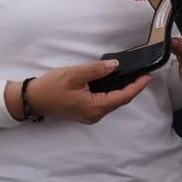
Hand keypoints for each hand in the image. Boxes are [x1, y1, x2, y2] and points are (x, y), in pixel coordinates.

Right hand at [9, 62, 152, 124]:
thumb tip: (115, 66)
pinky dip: (112, 92)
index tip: (149, 76)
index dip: (137, 86)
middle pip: (120, 100)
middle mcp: (95, 115)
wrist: (33, 99)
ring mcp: (91, 115)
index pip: (123, 97)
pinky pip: (105, 102)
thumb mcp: (74, 74)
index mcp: (95, 107)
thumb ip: (96, 70)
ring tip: (133, 76)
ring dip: (123, 90)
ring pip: (113, 102)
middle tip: (144, 74)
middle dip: (133, 87)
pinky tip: (116, 82)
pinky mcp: (86, 112)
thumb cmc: (50, 87)